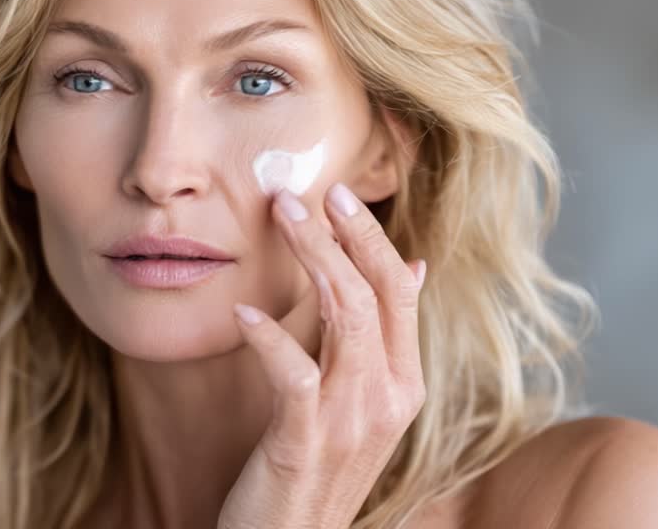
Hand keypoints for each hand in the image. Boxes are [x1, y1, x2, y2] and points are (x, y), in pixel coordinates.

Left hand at [217, 183, 427, 528]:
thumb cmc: (315, 465)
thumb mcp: (360, 399)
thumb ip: (382, 337)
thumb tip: (415, 266)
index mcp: (403, 382)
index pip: (399, 291)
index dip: (371, 237)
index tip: (339, 192)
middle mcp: (387, 397)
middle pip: (376, 293)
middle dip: (341, 234)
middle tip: (299, 192)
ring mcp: (351, 420)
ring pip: (344, 318)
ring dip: (311, 260)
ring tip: (277, 218)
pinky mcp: (305, 441)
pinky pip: (295, 374)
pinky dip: (269, 337)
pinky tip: (242, 312)